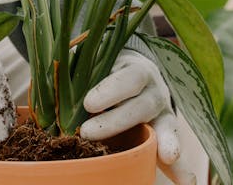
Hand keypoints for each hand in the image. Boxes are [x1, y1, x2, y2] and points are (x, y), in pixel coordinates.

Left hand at [80, 49, 196, 184]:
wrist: (128, 68)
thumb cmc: (102, 67)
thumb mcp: (89, 60)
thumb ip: (73, 67)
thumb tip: (46, 72)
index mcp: (134, 69)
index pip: (125, 78)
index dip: (108, 91)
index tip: (88, 104)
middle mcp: (153, 90)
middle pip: (140, 106)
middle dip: (116, 122)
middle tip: (87, 133)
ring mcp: (162, 112)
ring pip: (165, 126)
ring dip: (166, 143)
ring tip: (168, 157)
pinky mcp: (164, 132)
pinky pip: (173, 149)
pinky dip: (181, 167)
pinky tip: (186, 183)